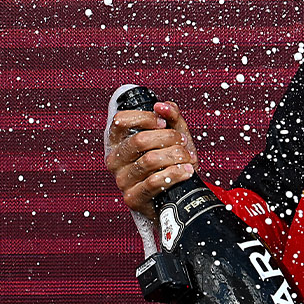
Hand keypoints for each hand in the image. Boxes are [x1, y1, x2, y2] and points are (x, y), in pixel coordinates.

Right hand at [104, 100, 197, 216]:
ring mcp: (122, 180)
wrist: (177, 193)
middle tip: (183, 141)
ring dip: (176, 156)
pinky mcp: (133, 198)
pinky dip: (176, 173)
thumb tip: (162, 105)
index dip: (145, 118)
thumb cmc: (172, 161)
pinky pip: (154, 182)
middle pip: (139, 140)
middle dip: (169, 137)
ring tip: (188, 158)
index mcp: (119, 142)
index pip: (121, 121)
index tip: (163, 123)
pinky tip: (186, 171)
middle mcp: (115, 160)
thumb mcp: (174, 134)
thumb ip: (171, 116)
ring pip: (149, 160)